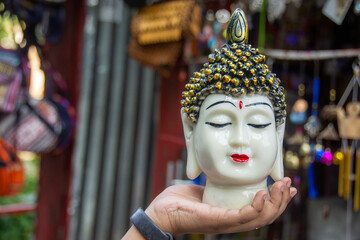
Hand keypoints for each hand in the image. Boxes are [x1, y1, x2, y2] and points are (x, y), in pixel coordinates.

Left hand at [145, 177, 296, 235]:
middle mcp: (231, 221)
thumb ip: (217, 186)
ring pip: (260, 218)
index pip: (261, 211)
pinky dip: (256, 206)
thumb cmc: (179, 202)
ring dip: (275, 202)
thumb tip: (225, 175)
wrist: (160, 212)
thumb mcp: (204, 189)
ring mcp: (226, 223)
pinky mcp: (218, 220)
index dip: (277, 201)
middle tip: (289, 183)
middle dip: (282, 200)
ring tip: (282, 186)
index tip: (287, 186)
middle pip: (266, 216)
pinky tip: (263, 192)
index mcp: (230, 214)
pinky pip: (243, 216)